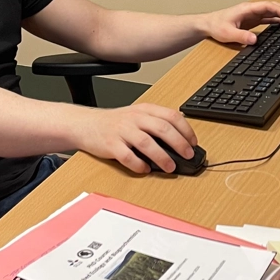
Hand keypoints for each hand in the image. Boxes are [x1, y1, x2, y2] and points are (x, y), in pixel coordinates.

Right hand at [71, 103, 198, 174]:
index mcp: (144, 110)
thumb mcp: (137, 115)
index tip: (193, 142)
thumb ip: (157, 121)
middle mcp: (135, 119)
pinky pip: (127, 157)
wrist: (86, 124)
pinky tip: (145, 169)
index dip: (185, 129)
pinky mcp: (111, 145)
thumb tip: (181, 134)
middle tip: (188, 155)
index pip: (171, 116)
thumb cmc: (115, 122)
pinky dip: (138, 165)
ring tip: (170, 167)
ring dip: (162, 157)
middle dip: (179, 143)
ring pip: (146, 143)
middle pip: (162, 128)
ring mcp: (122, 131)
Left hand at [201, 1, 279, 45]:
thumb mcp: (228, 33)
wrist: (208, 25)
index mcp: (248, 9)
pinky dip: (277, 21)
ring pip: (272, 12)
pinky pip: (268, 18)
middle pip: (273, 7)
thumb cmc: (216, 26)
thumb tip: (254, 40)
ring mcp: (252, 15)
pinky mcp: (251, 21)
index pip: (269, 6)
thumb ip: (241, 36)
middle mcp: (252, 10)